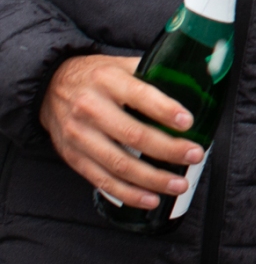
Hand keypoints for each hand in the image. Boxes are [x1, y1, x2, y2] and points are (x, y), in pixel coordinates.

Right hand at [40, 53, 201, 208]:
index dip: (164, 110)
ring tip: (179, 184)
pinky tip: (151, 199)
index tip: (188, 122)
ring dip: (153, 178)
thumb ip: (153, 71)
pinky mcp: (73, 157)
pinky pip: (102, 180)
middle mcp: (90, 108)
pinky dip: (128, 194)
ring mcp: (79, 136)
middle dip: (168, 149)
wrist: (49, 87)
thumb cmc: (97, 76)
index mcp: (107, 80)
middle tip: (195, 155)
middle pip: (132, 134)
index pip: (139, 95)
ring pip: (119, 163)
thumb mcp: (121, 64)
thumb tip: (200, 78)